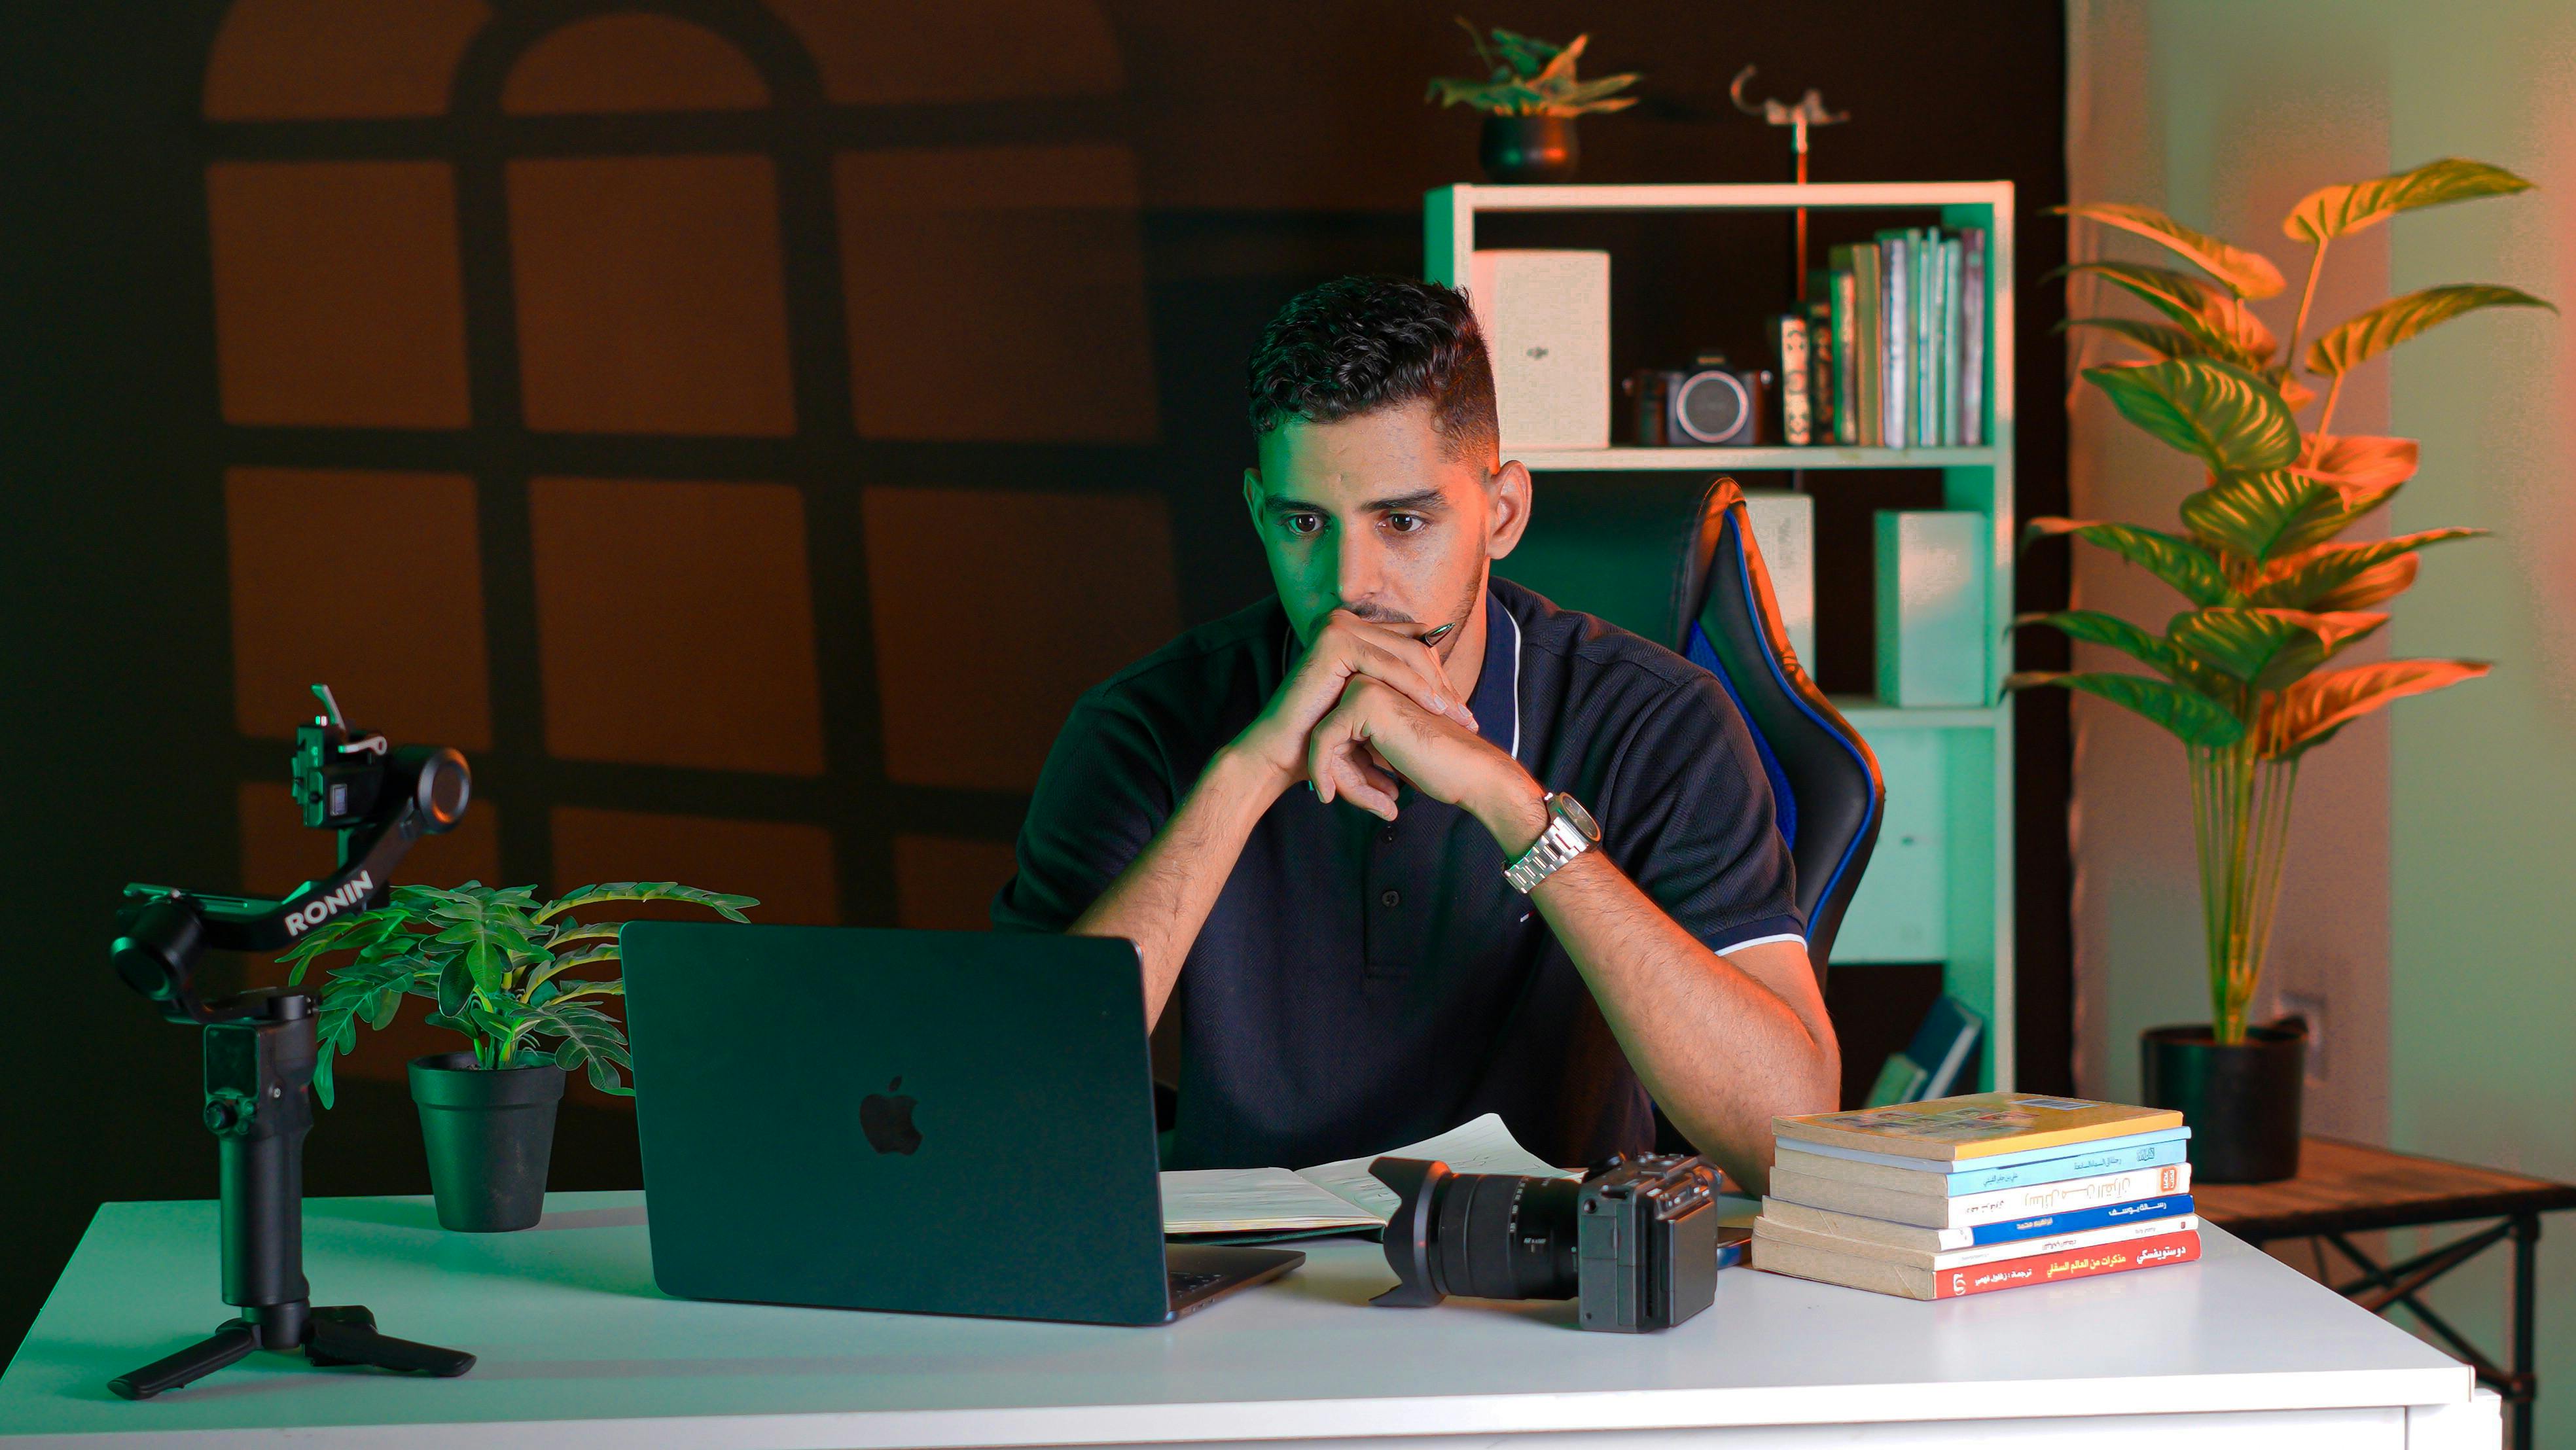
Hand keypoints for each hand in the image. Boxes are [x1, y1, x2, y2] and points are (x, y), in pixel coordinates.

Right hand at [1230, 610, 1475, 799]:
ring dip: (1438, 687)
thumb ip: (1400, 692)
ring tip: (1459, 716)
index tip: (1462, 711)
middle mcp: (1345, 621)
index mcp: (1354, 631)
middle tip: (1468, 717)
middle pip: (1414, 647)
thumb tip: (1446, 690)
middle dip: (1445, 684)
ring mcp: (1337, 626)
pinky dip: (1415, 686)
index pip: (1413, 645)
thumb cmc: (1325, 737)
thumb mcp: (1372, 708)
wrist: (1284, 753)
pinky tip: (1437, 708)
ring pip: (1406, 654)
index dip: (1441, 677)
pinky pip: (1387, 663)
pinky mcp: (1334, 640)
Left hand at [1306, 676, 1545, 848]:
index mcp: (1378, 687)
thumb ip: (1360, 746)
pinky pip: (1323, 743)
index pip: (1337, 731)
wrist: (1473, 774)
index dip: (1349, 770)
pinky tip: (1335, 797)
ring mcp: (1368, 685)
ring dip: (1346, 781)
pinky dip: (1326, 774)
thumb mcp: (1389, 753)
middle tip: (1381, 804)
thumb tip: (1321, 764)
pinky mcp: (1364, 702)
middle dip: (1346, 775)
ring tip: (1382, 804)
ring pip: (1323, 740)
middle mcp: (1371, 677)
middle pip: (1327, 734)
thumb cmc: (1439, 767)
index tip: (1374, 796)